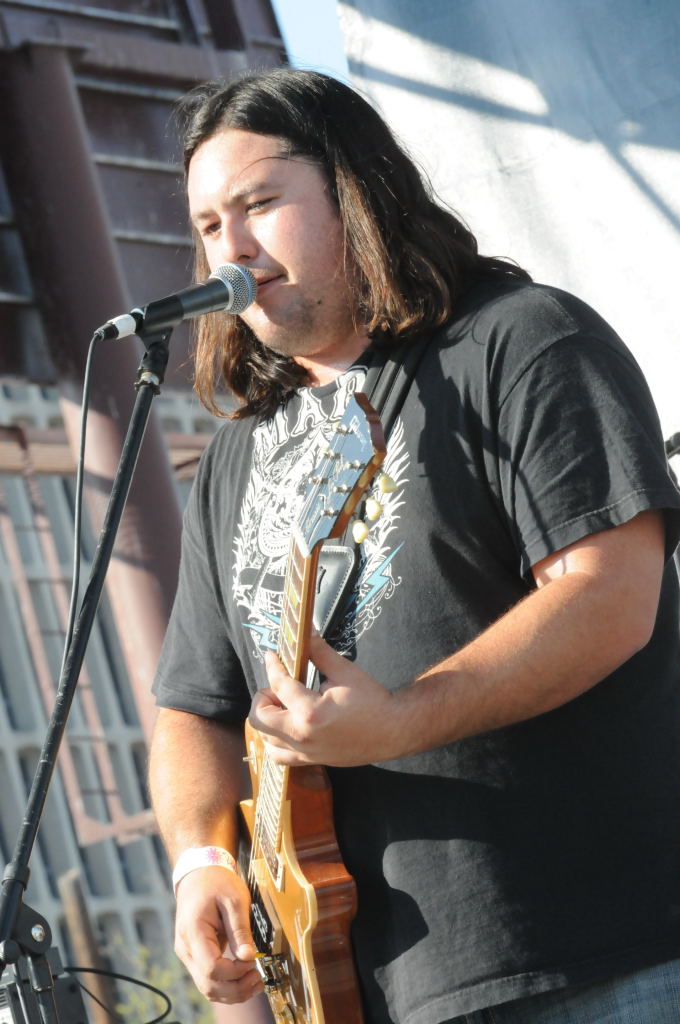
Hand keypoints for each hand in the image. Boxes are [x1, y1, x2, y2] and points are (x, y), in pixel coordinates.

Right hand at [174, 865, 262, 1003]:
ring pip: (207, 987)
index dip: (234, 972)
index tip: (253, 963)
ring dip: (232, 992)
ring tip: (255, 982)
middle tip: (258, 979)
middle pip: (208, 984)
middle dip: (235, 989)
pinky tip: (244, 979)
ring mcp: (188, 954)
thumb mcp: (234, 899)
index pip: (211, 967)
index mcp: (194, 932)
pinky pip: (208, 979)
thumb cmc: (216, 883)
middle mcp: (186, 948)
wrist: (198, 875)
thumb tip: (249, 957)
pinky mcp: (194, 955)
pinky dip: (226, 985)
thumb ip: (240, 929)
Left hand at [249, 633, 398, 765]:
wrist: (392, 731)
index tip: (271, 655)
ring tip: (282, 706)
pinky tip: (286, 726)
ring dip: (267, 720)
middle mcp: (302, 736)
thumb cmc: (371, 700)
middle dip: (262, 697)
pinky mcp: (311, 761)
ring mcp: (305, 753)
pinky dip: (274, 741)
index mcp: (310, 712)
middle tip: (277, 686)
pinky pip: (278, 757)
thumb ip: (319, 651)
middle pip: (259, 718)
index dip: (272, 666)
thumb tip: (306, 629)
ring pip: (265, 740)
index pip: (278, 685)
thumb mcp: (344, 671)